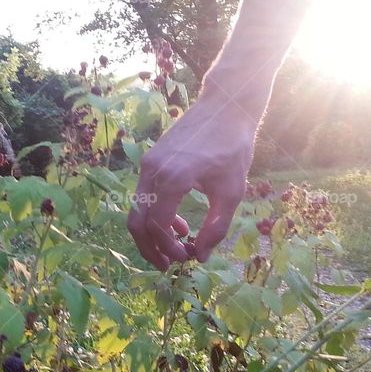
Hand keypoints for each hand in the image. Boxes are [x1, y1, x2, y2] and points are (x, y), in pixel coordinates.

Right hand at [127, 94, 255, 269]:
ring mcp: (148, 164)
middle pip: (137, 221)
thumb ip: (216, 227)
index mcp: (172, 179)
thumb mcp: (232, 192)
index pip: (158, 226)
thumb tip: (201, 256)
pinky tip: (178, 223)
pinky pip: (143, 195)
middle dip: (150, 248)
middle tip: (168, 265)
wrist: (225, 105)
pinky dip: (155, 214)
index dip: (169, 249)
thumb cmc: (233, 147)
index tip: (188, 258)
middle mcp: (152, 171)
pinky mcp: (150, 159)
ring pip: (137, 210)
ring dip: (152, 234)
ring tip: (175, 247)